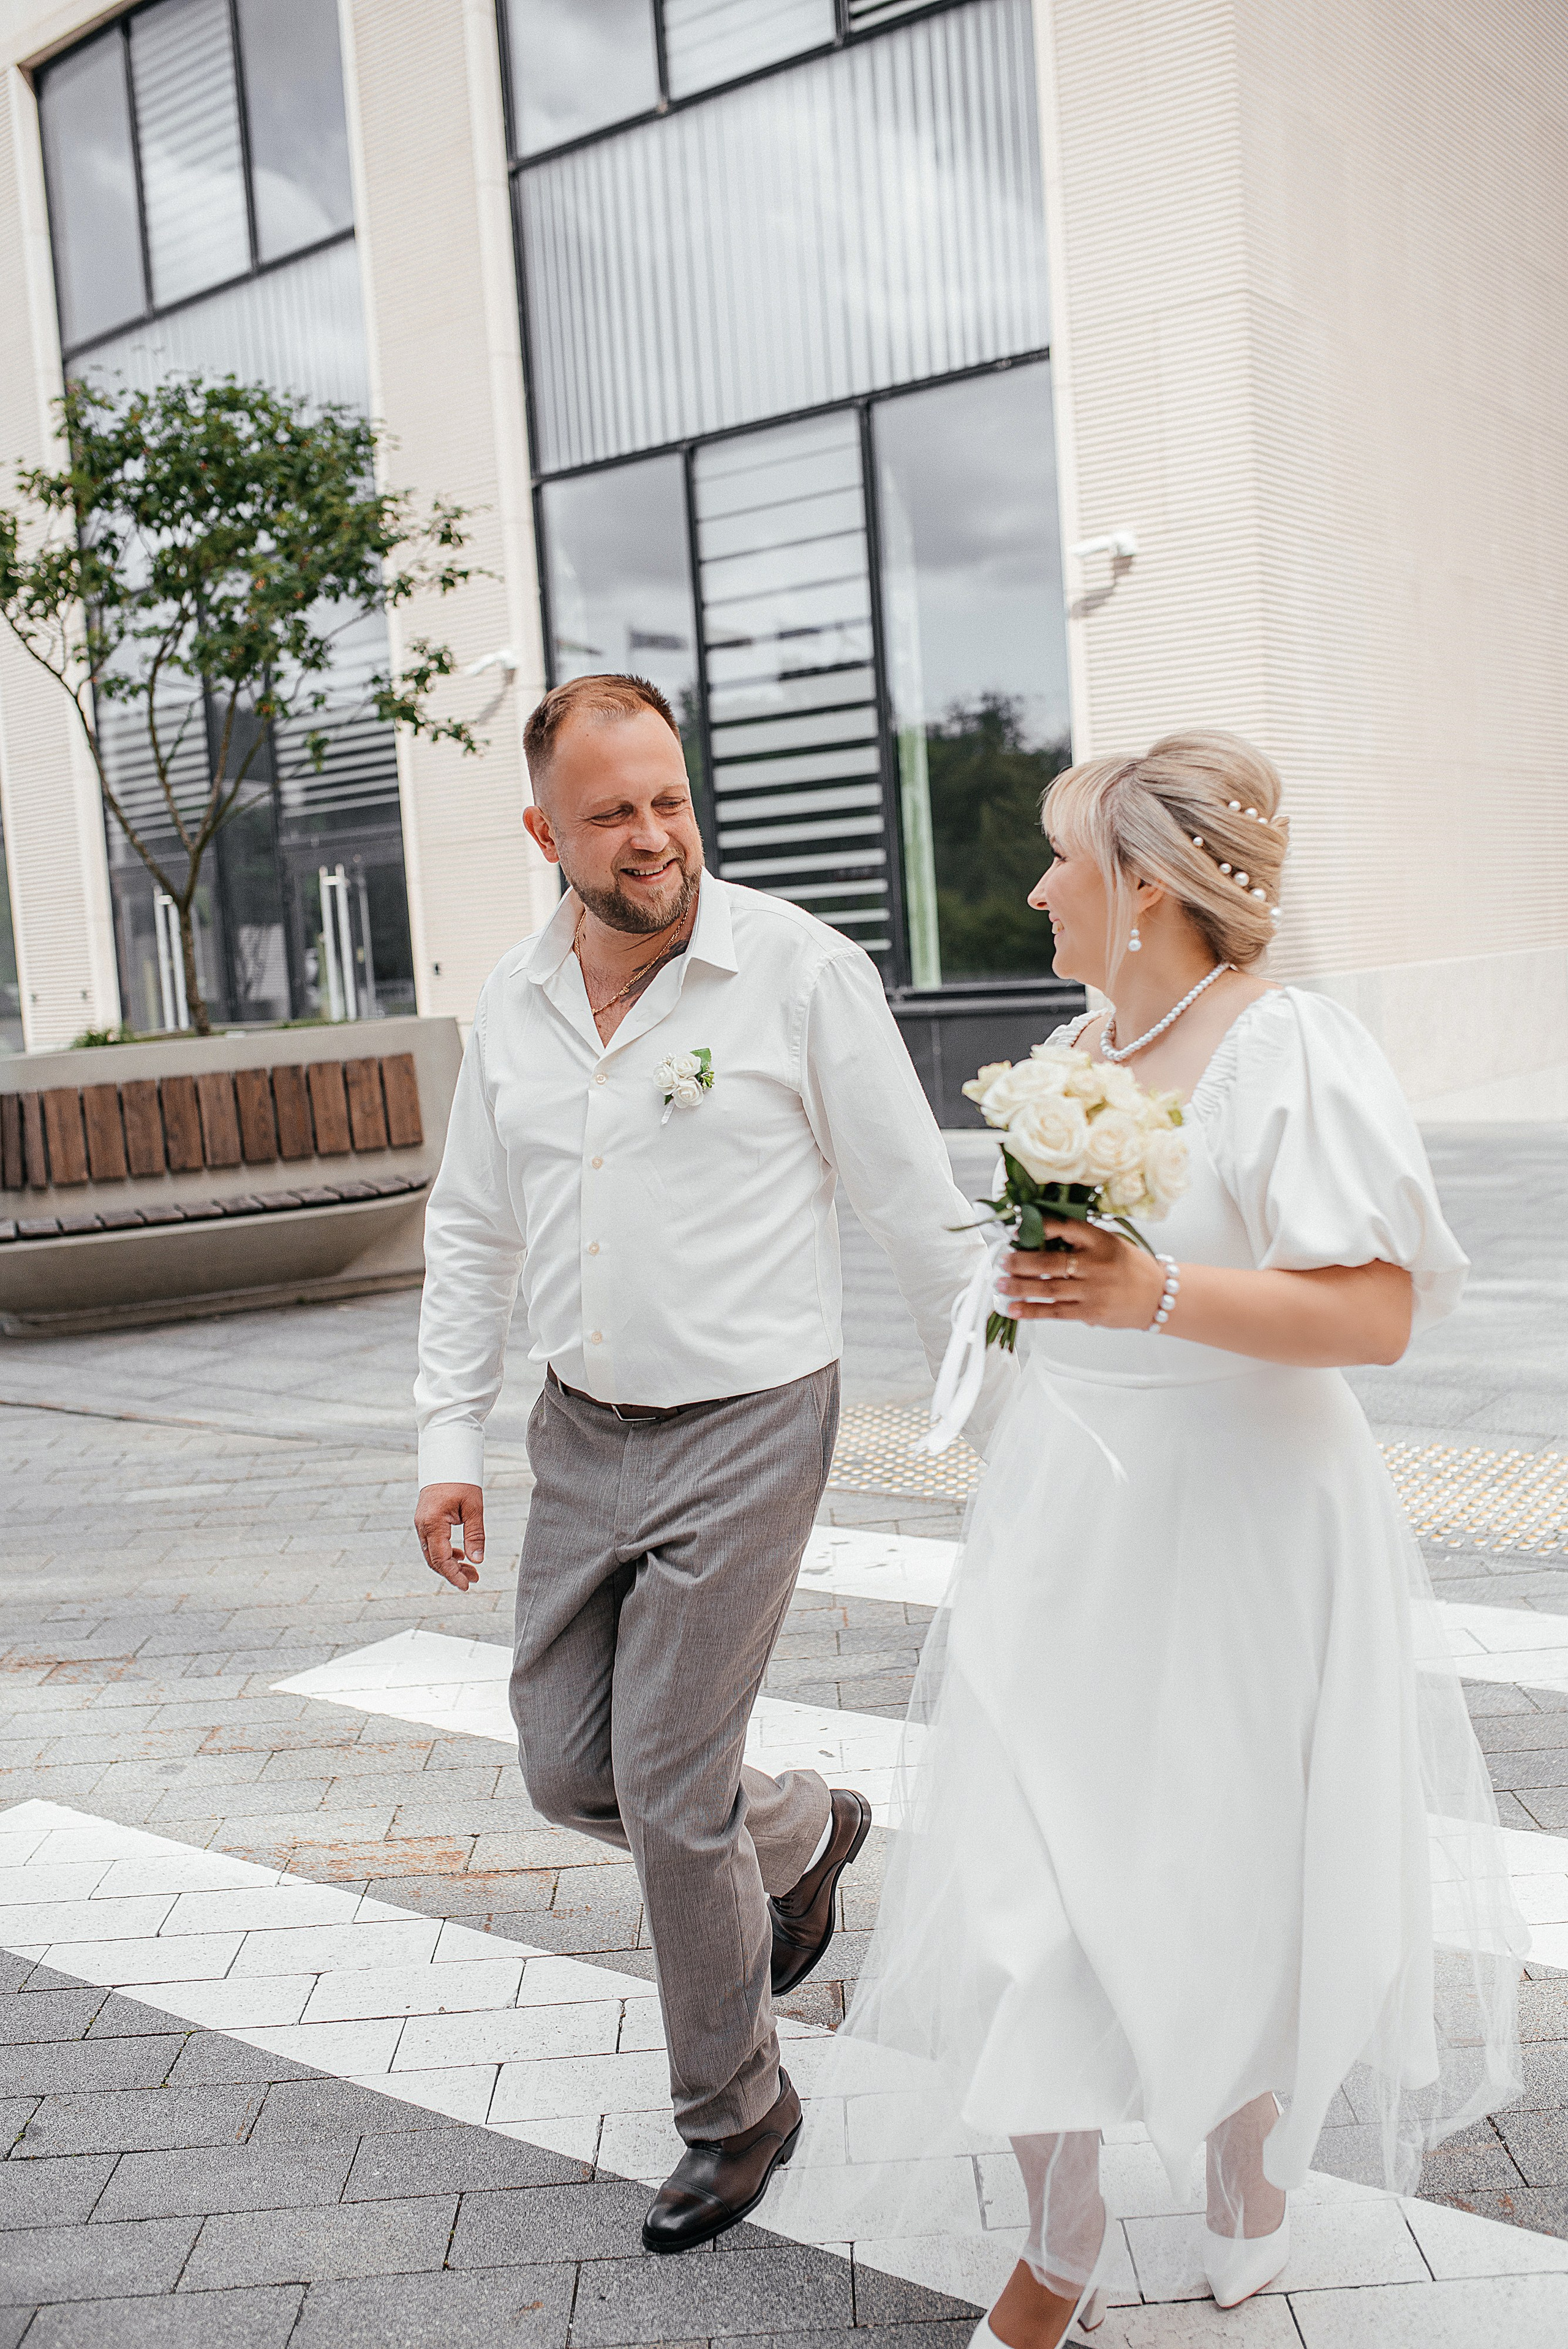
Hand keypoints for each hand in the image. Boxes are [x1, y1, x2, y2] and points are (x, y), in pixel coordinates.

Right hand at [414, 1482, 484, 1591]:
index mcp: (433, 1524)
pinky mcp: (425, 1521)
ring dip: (450, 1564)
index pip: (441, 1559)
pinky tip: (461, 1556)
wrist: (446, 1460)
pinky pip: (432, 1544)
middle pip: (434, 1560)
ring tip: (471, 1570)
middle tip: (475, 1579)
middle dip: (453, 1573)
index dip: (453, 1575)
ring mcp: (421, 1524)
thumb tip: (477, 1560)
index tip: (467, 1586)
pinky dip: (445, 1553)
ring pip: (432, 1554)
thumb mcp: (474, 1508)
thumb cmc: (461, 1481)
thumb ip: (475, 1535)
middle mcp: (423, 1526)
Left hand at [997, 1217, 1168, 1329]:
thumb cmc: (1131, 1268)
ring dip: (1020, 1287)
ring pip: (1049, 1289)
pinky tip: (1014, 1310)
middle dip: (1021, 1262)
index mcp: (1101, 1241)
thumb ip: (1080, 1241)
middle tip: (1003, 1262)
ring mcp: (1093, 1290)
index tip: (1018, 1230)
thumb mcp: (1110, 1244)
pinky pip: (1055, 1312)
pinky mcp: (1090, 1312)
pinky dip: (1032, 1311)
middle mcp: (1096, 1264)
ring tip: (1000, 1285)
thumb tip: (1039, 1241)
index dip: (1040, 1228)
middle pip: (1050, 1262)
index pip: (1067, 1228)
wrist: (1159, 1297)